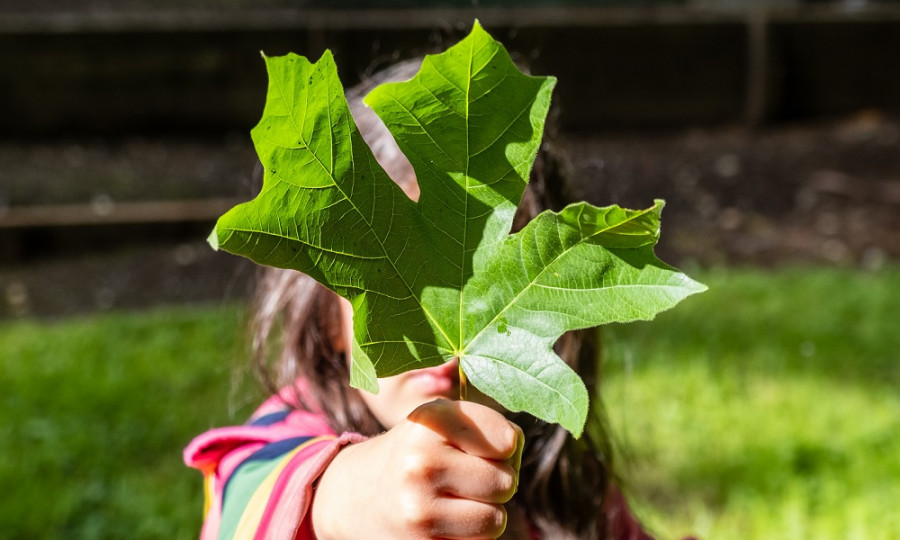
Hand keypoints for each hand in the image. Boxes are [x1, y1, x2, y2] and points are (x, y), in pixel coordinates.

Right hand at [312, 399, 523, 538]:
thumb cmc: (416, 451)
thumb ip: (487, 425)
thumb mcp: (441, 420)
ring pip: (495, 521)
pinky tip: (443, 523)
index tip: (483, 447)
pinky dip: (468, 537)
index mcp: (431, 422)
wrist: (355, 494)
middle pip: (506, 483)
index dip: (505, 447)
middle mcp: (421, 463)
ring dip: (485, 514)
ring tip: (456, 501)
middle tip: (468, 478)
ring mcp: (418, 510)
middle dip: (496, 483)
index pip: (508, 440)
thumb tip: (515, 448)